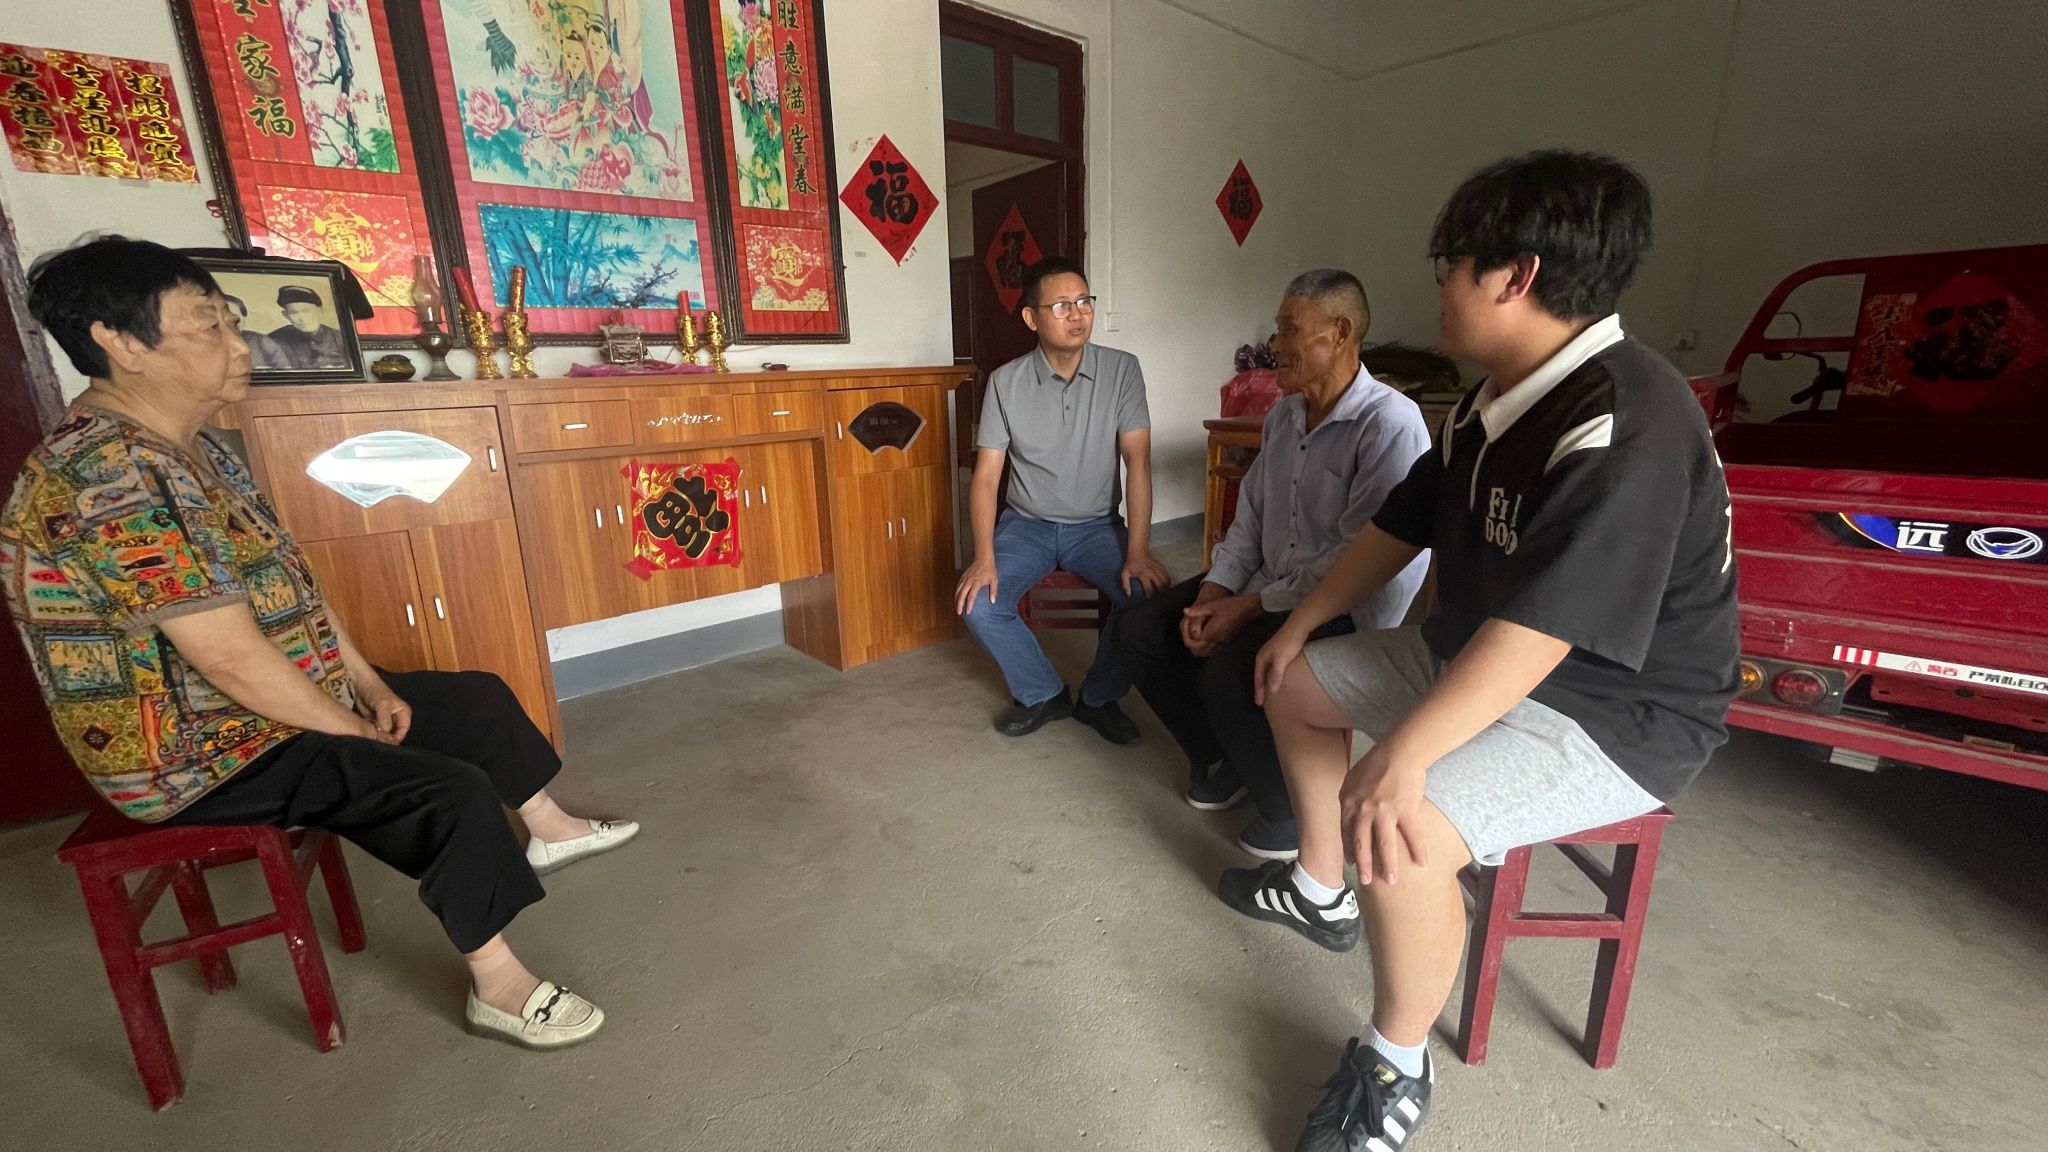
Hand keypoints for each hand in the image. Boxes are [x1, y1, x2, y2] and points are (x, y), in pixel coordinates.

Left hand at [353, 676, 412, 743]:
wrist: (361, 685)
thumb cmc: (376, 692)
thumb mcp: (383, 706)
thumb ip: (385, 721)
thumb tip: (385, 736)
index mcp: (404, 714)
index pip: (403, 731)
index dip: (396, 738)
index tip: (387, 745)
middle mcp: (397, 719)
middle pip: (394, 734)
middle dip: (387, 740)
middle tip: (378, 746)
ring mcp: (386, 722)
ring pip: (385, 735)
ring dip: (379, 739)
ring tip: (372, 744)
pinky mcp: (375, 723)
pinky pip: (376, 733)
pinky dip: (373, 736)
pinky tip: (368, 739)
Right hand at [955, 556, 999, 615]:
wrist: (983, 558)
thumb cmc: (989, 569)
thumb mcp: (994, 580)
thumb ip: (994, 591)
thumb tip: (993, 601)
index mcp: (977, 582)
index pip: (971, 596)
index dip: (969, 604)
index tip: (968, 612)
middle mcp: (969, 581)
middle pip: (961, 594)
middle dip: (959, 604)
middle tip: (959, 612)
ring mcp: (965, 579)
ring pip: (958, 591)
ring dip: (956, 600)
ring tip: (957, 607)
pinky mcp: (963, 577)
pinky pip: (957, 586)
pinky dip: (956, 593)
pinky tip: (956, 598)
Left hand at [1121, 548, 1168, 596]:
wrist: (1138, 551)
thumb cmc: (1131, 564)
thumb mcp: (1125, 573)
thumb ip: (1125, 585)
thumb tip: (1128, 595)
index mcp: (1143, 575)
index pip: (1149, 588)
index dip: (1150, 596)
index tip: (1150, 600)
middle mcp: (1152, 573)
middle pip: (1160, 585)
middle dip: (1161, 593)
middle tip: (1160, 598)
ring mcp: (1157, 569)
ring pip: (1165, 580)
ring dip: (1166, 588)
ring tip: (1165, 594)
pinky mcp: (1160, 567)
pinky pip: (1167, 575)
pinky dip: (1168, 581)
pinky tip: (1167, 586)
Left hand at [1182, 593, 1260, 656]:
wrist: (1247, 609)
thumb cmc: (1231, 606)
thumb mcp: (1212, 605)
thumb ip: (1197, 610)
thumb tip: (1186, 611)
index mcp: (1212, 632)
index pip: (1196, 643)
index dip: (1189, 640)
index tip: (1188, 633)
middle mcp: (1218, 640)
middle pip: (1200, 652)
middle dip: (1193, 647)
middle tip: (1189, 638)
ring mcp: (1224, 642)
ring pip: (1208, 653)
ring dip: (1200, 649)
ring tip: (1195, 640)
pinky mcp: (1228, 642)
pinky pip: (1215, 650)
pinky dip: (1208, 649)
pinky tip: (1206, 641)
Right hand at [1253, 624, 1307, 705]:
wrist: (1298, 627)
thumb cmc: (1288, 644)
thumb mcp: (1281, 661)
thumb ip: (1275, 676)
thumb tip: (1271, 691)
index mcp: (1261, 659)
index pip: (1258, 679)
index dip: (1259, 691)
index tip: (1259, 703)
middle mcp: (1264, 657)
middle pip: (1261, 676)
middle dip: (1261, 688)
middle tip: (1262, 701)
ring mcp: (1272, 655)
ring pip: (1268, 673)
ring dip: (1268, 683)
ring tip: (1270, 693)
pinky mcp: (1280, 653)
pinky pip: (1274, 669)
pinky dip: (1274, 677)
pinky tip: (1279, 681)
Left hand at [1338, 746, 1431, 885]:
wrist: (1399, 751)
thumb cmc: (1378, 762)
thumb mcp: (1353, 779)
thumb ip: (1350, 798)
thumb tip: (1350, 814)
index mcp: (1348, 802)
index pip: (1345, 832)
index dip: (1349, 849)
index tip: (1352, 862)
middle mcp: (1363, 809)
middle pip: (1361, 843)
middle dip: (1363, 865)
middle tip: (1366, 881)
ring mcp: (1383, 811)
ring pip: (1384, 845)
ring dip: (1388, 865)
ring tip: (1391, 881)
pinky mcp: (1405, 809)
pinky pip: (1413, 835)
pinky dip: (1419, 850)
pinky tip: (1423, 863)